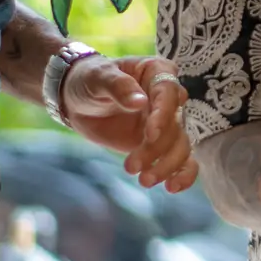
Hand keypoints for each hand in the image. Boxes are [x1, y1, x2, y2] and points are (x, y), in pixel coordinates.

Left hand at [61, 55, 198, 192]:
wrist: (77, 100)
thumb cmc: (89, 79)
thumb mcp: (98, 77)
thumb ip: (118, 86)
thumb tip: (140, 101)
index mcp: (158, 72)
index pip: (169, 93)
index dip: (163, 115)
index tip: (150, 135)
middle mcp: (168, 98)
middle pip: (176, 125)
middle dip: (158, 149)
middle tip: (131, 167)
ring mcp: (166, 123)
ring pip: (180, 146)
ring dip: (166, 166)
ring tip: (144, 181)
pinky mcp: (160, 144)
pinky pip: (181, 160)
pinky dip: (183, 174)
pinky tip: (173, 187)